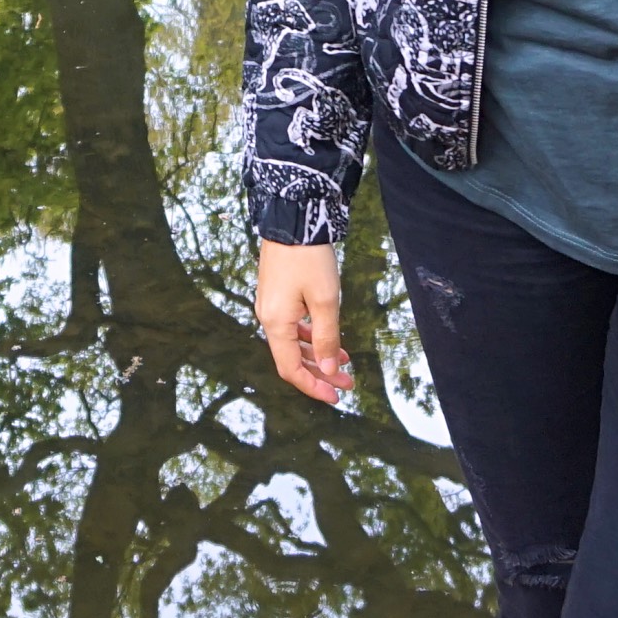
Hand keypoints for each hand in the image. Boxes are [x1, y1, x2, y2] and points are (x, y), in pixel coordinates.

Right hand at [255, 243, 351, 403]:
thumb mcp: (326, 301)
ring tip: (346, 360)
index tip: (337, 397)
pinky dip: (310, 336)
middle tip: (348, 382)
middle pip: (292, 358)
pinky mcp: (276, 294)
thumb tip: (330, 371)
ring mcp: (271, 305)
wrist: (292, 220)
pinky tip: (328, 337)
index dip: (313, 387)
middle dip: (320, 373)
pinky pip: (291, 326)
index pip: (290, 369)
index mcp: (276, 323)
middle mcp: (268, 317)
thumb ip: (326, 339)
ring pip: (293, 342)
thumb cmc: (309, 260)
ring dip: (317, 355)